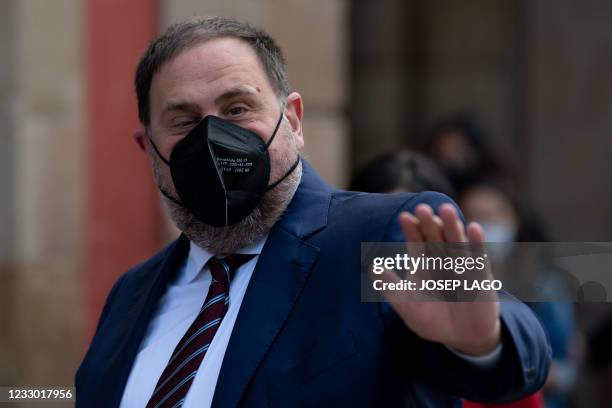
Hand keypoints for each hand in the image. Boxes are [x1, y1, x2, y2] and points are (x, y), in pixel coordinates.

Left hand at [381, 203, 500, 355]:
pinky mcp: (480, 274)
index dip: (411, 229)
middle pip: (434, 235)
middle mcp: (441, 258)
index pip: (415, 240)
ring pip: (455, 240)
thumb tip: (372, 268)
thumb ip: (390, 286)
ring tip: (445, 210)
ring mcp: (461, 264)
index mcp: (422, 262)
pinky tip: (474, 227)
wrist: (460, 338)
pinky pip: (478, 255)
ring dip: (452, 225)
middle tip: (422, 208)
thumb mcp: (407, 303)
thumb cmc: (431, 319)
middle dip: (428, 223)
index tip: (405, 217)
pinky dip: (476, 242)